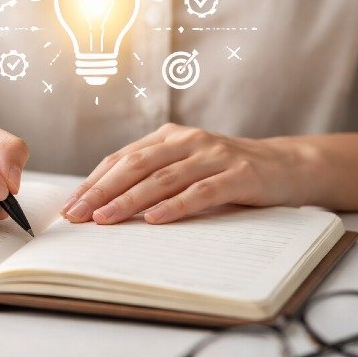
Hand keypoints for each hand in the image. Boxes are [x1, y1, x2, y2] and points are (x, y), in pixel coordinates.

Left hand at [62, 123, 306, 224]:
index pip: (122, 159)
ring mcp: (214, 155)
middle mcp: (188, 140)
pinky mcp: (239, 175)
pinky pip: (202, 192)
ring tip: (105, 219)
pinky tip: (155, 219)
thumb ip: (152, 178)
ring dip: (130, 200)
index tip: (70, 206)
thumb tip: (104, 206)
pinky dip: (176, 206)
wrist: (287, 166)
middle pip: (135, 166)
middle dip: (101, 191)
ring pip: (163, 178)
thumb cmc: (227, 173)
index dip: (93, 182)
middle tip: (77, 215)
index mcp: (168, 137)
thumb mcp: (186, 168)